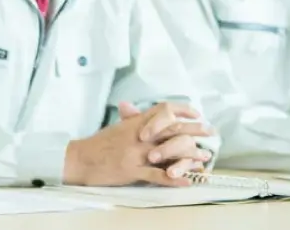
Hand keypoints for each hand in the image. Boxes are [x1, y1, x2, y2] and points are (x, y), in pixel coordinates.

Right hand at [62, 102, 212, 186]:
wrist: (78, 158)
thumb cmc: (98, 144)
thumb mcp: (119, 126)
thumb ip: (136, 119)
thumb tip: (150, 113)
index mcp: (138, 122)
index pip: (165, 109)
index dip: (183, 110)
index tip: (197, 114)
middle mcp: (140, 135)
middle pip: (174, 128)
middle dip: (196, 130)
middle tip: (211, 132)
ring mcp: (137, 153)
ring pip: (170, 151)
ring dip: (190, 155)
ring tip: (205, 159)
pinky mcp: (132, 171)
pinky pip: (157, 175)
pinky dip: (174, 178)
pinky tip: (187, 180)